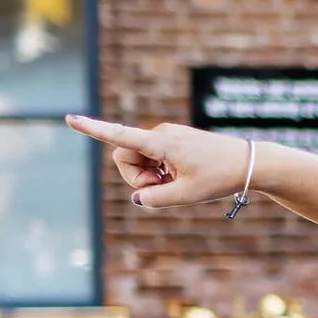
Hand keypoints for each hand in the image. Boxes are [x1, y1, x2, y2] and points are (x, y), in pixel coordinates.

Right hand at [66, 115, 253, 208]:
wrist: (248, 163)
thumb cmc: (219, 177)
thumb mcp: (186, 195)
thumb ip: (156, 199)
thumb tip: (137, 197)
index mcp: (161, 143)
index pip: (120, 136)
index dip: (93, 130)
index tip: (70, 118)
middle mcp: (160, 134)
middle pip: (124, 156)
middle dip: (135, 177)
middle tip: (162, 189)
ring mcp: (166, 136)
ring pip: (138, 159)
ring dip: (149, 177)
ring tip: (175, 183)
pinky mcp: (173, 141)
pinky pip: (152, 158)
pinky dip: (159, 172)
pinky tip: (179, 176)